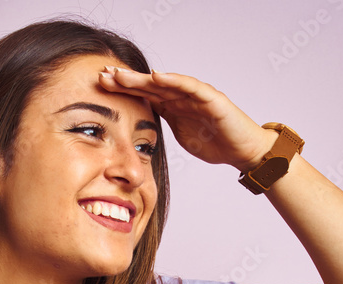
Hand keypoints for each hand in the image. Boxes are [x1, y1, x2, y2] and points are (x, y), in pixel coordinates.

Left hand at [98, 66, 272, 171]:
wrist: (243, 150)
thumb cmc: (216, 144)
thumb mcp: (180, 136)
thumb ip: (163, 128)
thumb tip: (137, 134)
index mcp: (173, 106)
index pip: (143, 94)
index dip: (122, 89)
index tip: (99, 86)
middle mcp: (182, 96)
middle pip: (149, 85)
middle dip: (125, 80)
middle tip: (102, 75)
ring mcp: (196, 95)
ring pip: (165, 82)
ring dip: (142, 78)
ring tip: (121, 75)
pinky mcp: (212, 98)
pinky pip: (190, 86)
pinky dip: (173, 80)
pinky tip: (156, 76)